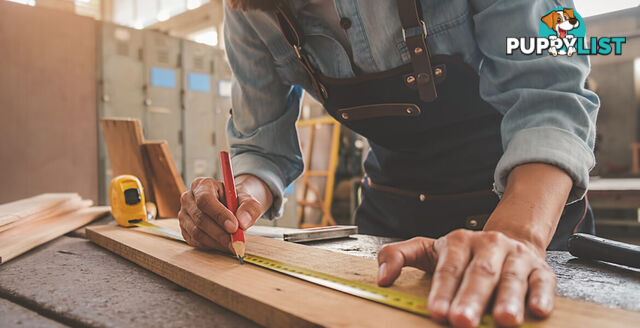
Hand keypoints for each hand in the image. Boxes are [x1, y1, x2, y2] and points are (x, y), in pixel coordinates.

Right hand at [178, 175, 272, 250]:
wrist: (231, 206)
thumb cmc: (237, 200)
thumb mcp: (248, 199)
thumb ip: (249, 208)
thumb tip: (243, 222)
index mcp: (202, 185)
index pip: (205, 200)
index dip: (219, 215)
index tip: (234, 226)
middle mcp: (189, 199)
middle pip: (200, 219)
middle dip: (221, 233)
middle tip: (237, 241)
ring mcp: (184, 215)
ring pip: (197, 233)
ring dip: (218, 242)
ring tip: (234, 244)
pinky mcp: (185, 230)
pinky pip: (196, 242)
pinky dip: (212, 246)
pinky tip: (224, 244)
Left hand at [377, 230, 554, 327]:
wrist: (507, 242)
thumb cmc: (462, 254)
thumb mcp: (427, 250)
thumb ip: (399, 256)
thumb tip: (381, 278)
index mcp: (458, 241)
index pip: (448, 267)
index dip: (443, 290)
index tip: (435, 311)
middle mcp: (489, 245)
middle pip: (480, 273)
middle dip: (471, 299)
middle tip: (462, 321)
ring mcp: (516, 256)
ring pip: (512, 278)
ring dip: (509, 299)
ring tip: (504, 320)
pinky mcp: (540, 269)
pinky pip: (543, 281)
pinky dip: (542, 295)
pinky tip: (538, 310)